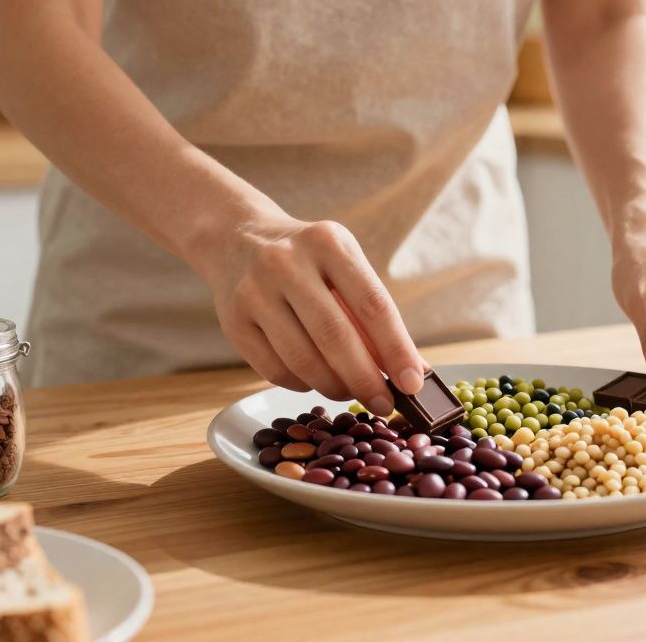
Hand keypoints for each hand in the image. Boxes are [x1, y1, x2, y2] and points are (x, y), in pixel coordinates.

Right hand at [199, 210, 424, 414]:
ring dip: (334, 387)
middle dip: (365, 379)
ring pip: (303, 360)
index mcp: (328, 243)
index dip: (396, 350)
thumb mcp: (343, 266)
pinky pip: (275, 370)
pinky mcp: (232, 321)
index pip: (372, 305)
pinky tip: (314, 380)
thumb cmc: (307, 260)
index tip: (413, 384)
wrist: (237, 239)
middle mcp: (286, 263)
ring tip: (350, 391)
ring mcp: (254, 292)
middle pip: (335, 336)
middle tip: (385, 405)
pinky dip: (303, 385)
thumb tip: (413, 372)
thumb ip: (373, 315)